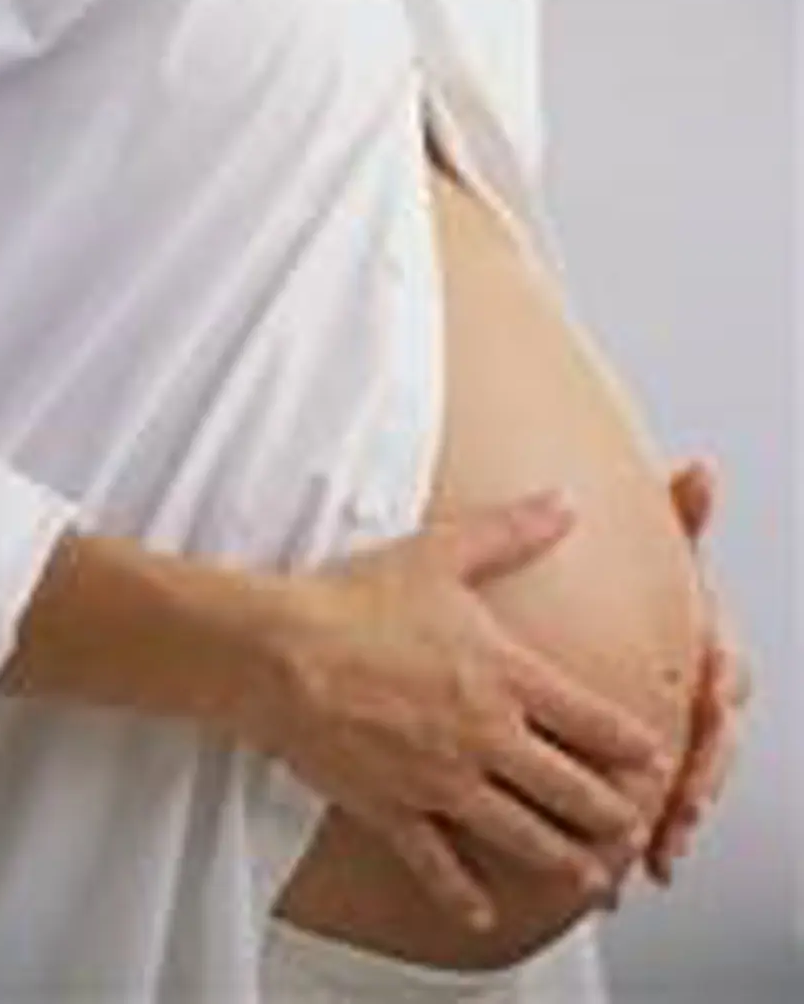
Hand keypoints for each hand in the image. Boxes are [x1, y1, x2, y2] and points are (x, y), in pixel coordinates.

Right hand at [256, 491, 667, 930]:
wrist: (278, 652)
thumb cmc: (356, 600)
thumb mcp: (442, 552)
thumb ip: (512, 531)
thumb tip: (564, 502)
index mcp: (505, 677)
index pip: (592, 721)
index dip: (631, 746)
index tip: (653, 760)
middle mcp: (485, 738)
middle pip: (570, 790)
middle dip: (610, 816)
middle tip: (633, 831)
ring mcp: (442, 781)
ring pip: (521, 836)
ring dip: (563, 861)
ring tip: (589, 877)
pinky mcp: (394, 809)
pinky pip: (437, 865)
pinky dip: (463, 894)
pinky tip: (480, 914)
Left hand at [642, 458, 752, 886]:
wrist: (615, 630)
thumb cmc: (642, 590)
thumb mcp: (657, 553)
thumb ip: (681, 520)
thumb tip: (702, 469)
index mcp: (708, 647)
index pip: (727, 669)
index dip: (721, 687)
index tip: (710, 702)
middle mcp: (702, 697)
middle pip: (716, 743)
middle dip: (703, 775)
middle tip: (683, 803)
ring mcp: (684, 736)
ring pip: (694, 784)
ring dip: (680, 819)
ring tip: (660, 850)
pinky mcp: (660, 769)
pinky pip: (666, 809)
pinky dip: (657, 838)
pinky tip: (638, 872)